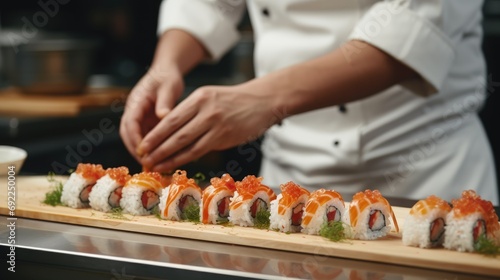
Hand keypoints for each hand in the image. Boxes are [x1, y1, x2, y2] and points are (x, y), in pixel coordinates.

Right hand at [120, 68, 183, 160]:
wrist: (166, 71)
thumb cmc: (166, 77)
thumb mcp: (168, 87)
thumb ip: (165, 101)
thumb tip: (163, 116)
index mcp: (136, 101)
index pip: (130, 123)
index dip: (135, 139)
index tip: (143, 152)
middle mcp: (133, 110)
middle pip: (127, 133)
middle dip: (135, 149)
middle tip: (147, 164)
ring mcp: (138, 116)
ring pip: (134, 137)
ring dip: (141, 151)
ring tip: (153, 165)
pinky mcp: (145, 121)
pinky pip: (144, 136)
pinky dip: (150, 147)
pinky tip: (160, 157)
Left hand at [137, 83, 281, 171]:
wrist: (262, 101)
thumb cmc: (233, 101)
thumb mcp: (209, 97)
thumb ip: (191, 112)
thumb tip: (170, 133)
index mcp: (198, 97)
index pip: (170, 119)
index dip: (154, 134)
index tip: (142, 145)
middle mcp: (205, 110)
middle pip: (174, 132)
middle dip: (156, 147)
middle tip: (142, 158)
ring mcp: (216, 124)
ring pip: (185, 144)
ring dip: (167, 157)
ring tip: (154, 165)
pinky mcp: (225, 137)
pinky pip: (200, 150)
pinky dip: (184, 159)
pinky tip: (174, 164)